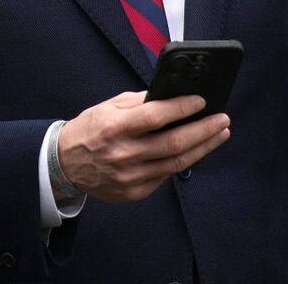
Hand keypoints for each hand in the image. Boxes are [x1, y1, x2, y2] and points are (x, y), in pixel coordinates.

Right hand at [56, 91, 230, 201]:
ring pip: (176, 163)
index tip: (202, 100)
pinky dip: (183, 161)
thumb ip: (140, 102)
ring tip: (220, 133)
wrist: (65, 164)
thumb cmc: (91, 129)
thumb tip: (172, 94)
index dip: (181, 108)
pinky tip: (196, 149)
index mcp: (115, 127)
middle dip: (203, 130)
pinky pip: (165, 176)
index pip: (155, 116)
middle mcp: (124, 154)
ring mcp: (130, 177)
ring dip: (203, 147)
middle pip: (173, 143)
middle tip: (223, 119)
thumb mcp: (109, 106)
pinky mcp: (134, 192)